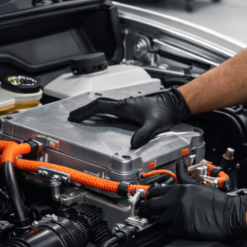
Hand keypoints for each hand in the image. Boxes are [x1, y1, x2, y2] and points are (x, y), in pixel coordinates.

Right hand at [68, 87, 190, 147]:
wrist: (172, 106)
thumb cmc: (164, 112)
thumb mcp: (154, 125)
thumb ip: (143, 133)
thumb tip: (133, 143)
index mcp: (124, 106)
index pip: (100, 107)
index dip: (86, 112)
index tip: (76, 117)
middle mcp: (123, 104)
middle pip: (99, 105)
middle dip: (84, 110)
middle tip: (73, 116)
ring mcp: (126, 105)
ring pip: (104, 106)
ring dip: (91, 110)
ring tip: (82, 116)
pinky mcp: (130, 108)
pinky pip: (110, 108)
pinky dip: (101, 112)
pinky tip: (100, 117)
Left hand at [142, 181, 246, 242]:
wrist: (230, 216)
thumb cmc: (218, 202)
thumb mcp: (199, 185)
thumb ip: (185, 176)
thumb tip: (179, 165)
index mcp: (179, 189)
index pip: (155, 191)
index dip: (149, 196)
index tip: (147, 199)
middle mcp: (176, 201)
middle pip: (150, 206)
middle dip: (147, 210)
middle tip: (147, 213)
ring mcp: (177, 215)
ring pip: (159, 220)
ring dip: (163, 221)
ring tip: (171, 221)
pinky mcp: (181, 229)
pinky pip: (169, 231)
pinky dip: (172, 231)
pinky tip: (181, 227)